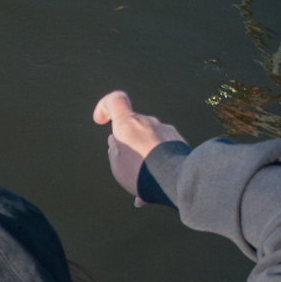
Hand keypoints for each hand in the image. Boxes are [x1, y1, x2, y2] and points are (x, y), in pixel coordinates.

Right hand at [92, 91, 185, 206]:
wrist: (174, 179)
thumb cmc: (141, 172)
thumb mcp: (117, 165)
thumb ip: (114, 150)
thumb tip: (116, 141)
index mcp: (128, 124)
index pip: (115, 100)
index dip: (105, 106)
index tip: (102, 120)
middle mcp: (147, 122)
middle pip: (132, 125)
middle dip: (128, 142)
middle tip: (127, 164)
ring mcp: (165, 130)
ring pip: (149, 138)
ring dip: (144, 154)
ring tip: (144, 180)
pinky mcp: (178, 141)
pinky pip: (163, 148)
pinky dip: (158, 160)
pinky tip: (157, 181)